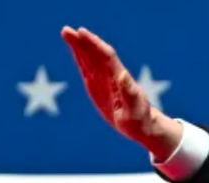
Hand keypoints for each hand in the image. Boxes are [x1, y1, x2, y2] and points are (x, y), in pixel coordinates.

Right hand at [61, 26, 181, 159]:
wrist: (142, 126)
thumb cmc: (140, 119)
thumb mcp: (135, 109)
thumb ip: (129, 93)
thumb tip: (123, 74)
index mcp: (119, 79)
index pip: (105, 56)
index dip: (94, 44)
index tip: (82, 32)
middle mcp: (111, 76)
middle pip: (95, 54)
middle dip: (82, 42)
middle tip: (66, 30)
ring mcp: (104, 80)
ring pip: (90, 59)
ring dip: (78, 47)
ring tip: (66, 33)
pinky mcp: (98, 87)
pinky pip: (87, 69)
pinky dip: (80, 58)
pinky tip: (74, 50)